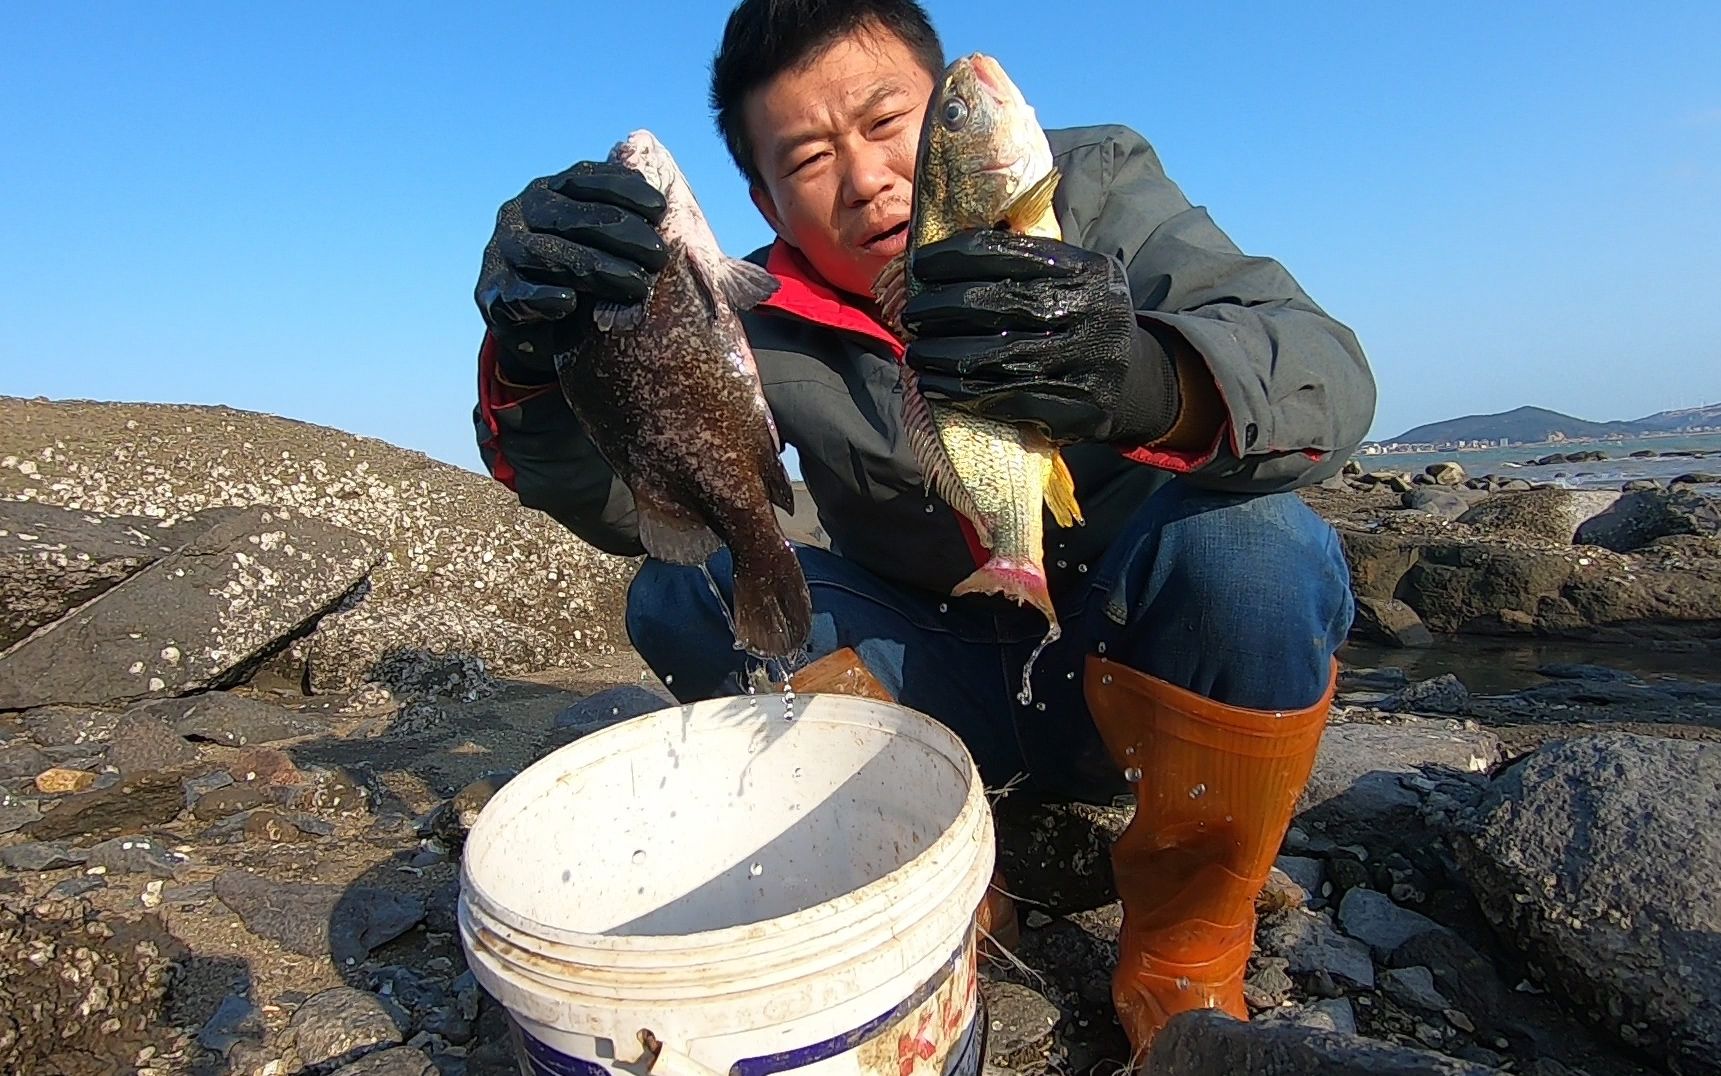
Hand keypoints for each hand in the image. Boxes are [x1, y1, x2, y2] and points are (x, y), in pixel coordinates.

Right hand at [475, 161, 669, 378]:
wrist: (542, 332)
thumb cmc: (585, 277)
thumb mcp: (604, 243)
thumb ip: (628, 219)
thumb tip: (675, 200)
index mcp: (549, 191)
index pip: (585, 180)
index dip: (623, 190)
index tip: (660, 209)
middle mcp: (519, 213)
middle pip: (568, 218)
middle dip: (619, 233)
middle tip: (658, 256)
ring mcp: (500, 252)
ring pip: (544, 254)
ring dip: (593, 267)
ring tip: (636, 284)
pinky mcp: (492, 294)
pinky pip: (516, 295)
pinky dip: (541, 298)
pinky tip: (567, 302)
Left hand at [900, 230, 1180, 444]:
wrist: (1138, 380)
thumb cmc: (1083, 318)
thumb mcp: (1074, 277)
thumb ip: (1027, 259)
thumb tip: (948, 243)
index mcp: (1086, 269)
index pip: (1007, 253)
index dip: (954, 257)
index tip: (921, 266)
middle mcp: (1091, 311)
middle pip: (997, 305)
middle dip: (942, 308)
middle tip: (910, 314)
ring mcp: (1086, 362)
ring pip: (995, 357)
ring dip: (942, 355)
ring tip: (915, 353)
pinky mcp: (1076, 406)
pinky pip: (1004, 398)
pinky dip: (959, 392)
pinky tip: (932, 386)